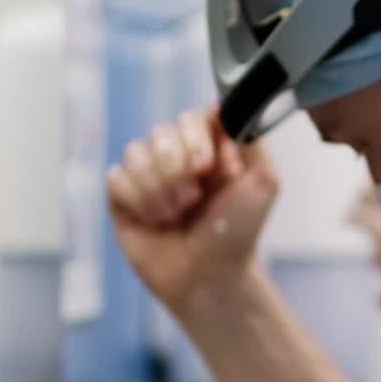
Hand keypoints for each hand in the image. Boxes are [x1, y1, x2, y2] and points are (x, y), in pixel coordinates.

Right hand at [107, 106, 278, 315]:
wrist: (209, 278)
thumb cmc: (238, 234)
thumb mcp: (263, 182)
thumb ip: (251, 137)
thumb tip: (226, 103)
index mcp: (208, 149)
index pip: (192, 118)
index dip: (196, 139)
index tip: (209, 166)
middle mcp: (176, 158)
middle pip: (160, 131)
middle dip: (177, 167)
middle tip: (195, 199)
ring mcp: (148, 176)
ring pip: (136, 152)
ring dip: (160, 188)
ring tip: (177, 215)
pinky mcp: (123, 198)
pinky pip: (117, 177)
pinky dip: (139, 200)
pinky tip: (156, 220)